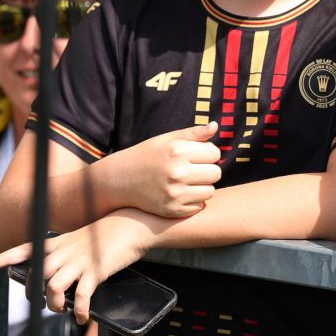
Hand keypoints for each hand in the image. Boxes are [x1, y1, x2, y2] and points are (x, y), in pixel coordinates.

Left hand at [0, 211, 156, 323]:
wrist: (131, 225)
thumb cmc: (108, 233)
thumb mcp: (81, 238)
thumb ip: (67, 252)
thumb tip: (61, 275)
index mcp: (59, 242)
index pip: (28, 248)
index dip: (7, 257)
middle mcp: (65, 251)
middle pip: (37, 274)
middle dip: (35, 294)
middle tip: (44, 303)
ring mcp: (79, 261)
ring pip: (53, 287)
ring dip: (54, 305)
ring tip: (61, 311)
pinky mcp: (95, 271)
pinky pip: (82, 296)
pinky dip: (81, 311)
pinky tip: (83, 318)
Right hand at [102, 122, 221, 218]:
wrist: (119, 180)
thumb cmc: (147, 155)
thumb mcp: (167, 140)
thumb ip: (193, 134)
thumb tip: (215, 126)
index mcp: (177, 151)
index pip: (214, 153)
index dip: (208, 153)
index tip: (197, 156)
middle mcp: (177, 173)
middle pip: (216, 173)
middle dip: (208, 170)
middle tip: (194, 170)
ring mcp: (174, 194)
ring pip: (210, 192)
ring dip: (202, 187)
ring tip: (187, 182)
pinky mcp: (172, 210)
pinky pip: (198, 206)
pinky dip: (193, 201)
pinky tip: (180, 194)